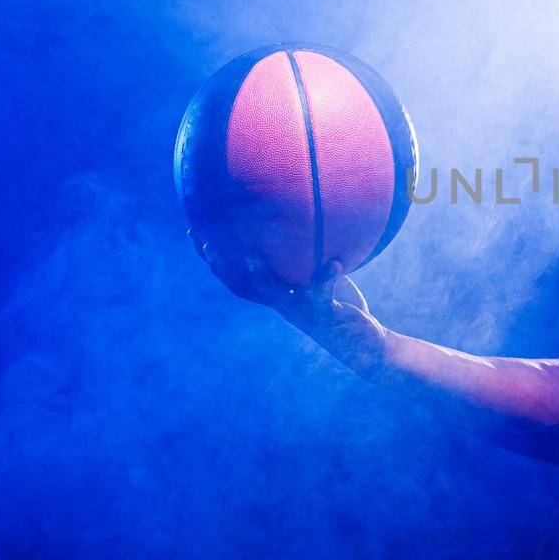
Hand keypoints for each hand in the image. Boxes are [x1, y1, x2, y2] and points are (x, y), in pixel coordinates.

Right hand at [191, 230, 388, 376]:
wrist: (364, 345)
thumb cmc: (339, 304)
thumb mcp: (319, 276)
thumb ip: (307, 255)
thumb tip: (301, 214)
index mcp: (277, 295)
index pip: (236, 277)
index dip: (213, 259)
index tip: (195, 232)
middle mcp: (283, 304)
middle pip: (243, 286)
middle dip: (222, 267)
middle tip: (208, 243)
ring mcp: (302, 310)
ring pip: (276, 295)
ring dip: (261, 276)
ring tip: (251, 255)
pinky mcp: (326, 314)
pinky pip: (324, 293)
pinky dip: (328, 276)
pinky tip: (334, 262)